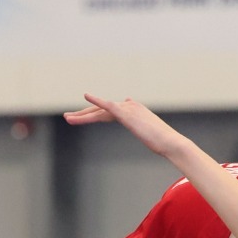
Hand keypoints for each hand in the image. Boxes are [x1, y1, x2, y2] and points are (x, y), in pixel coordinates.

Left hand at [64, 95, 189, 158]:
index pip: (108, 110)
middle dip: (83, 113)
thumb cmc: (162, 141)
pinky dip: (96, 100)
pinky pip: (107, 105)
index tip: (81, 117)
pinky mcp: (126, 113)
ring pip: (99, 110)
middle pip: (100, 109)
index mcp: (133, 109)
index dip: (93, 114)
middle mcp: (129, 105)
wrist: (170, 142)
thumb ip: (143, 127)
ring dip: (82, 115)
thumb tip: (141, 124)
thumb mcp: (149, 133)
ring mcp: (127, 108)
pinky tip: (86, 96)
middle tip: (68, 117)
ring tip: (68, 118)